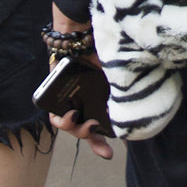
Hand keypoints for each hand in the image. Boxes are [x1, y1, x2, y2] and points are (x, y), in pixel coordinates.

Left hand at [47, 2, 111, 158]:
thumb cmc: (103, 47)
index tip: (109, 155)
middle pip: (84, 128)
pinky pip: (53, 114)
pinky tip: (68, 116)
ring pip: (69, 124)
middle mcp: (84, 99)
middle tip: (93, 129)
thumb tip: (133, 112)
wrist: (80, 31)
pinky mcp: (53, 92)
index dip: (102, 143)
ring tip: (79, 121)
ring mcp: (69, 97)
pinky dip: (60, 119)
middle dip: (89, 137)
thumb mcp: (116, 73)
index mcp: (99, 98)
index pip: (100, 126)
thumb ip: (122, 90)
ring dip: (75, 130)